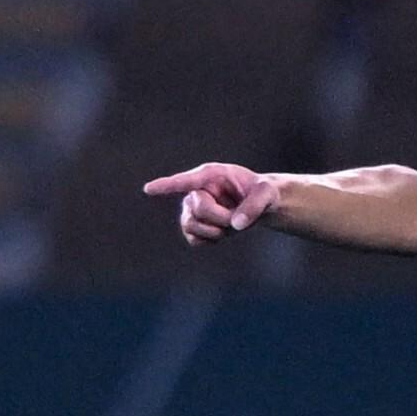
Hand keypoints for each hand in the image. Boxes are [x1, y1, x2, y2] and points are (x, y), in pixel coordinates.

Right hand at [144, 162, 276, 245]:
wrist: (259, 206)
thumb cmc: (262, 193)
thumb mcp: (267, 195)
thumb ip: (255, 206)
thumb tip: (237, 224)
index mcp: (211, 175)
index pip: (185, 181)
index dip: (166, 185)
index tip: (148, 189)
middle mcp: (197, 190)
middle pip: (196, 209)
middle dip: (219, 217)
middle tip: (235, 216)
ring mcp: (193, 209)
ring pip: (190, 226)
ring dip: (214, 231)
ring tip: (229, 224)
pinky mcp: (194, 225)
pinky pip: (193, 240)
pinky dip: (209, 240)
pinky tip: (221, 232)